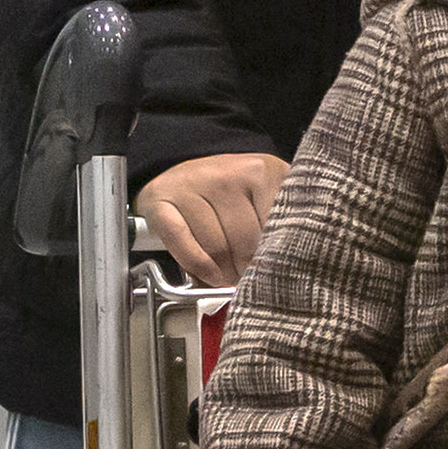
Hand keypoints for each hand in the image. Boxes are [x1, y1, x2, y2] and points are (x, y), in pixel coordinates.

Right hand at [137, 152, 287, 285]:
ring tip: (229, 275)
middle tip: (247, 278)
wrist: (184, 177)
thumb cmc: (231, 198)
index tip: (273, 270)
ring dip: (224, 273)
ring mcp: (190, 183)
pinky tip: (208, 274)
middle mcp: (225, 172)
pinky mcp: (160, 199)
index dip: (275, 257)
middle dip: (247, 269)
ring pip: (216, 248)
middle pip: (246, 242)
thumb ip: (282, 223)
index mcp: (261, 170)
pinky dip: (198, 266)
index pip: (277, 227)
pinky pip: (183, 244)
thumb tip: (287, 265)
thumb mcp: (265, 199)